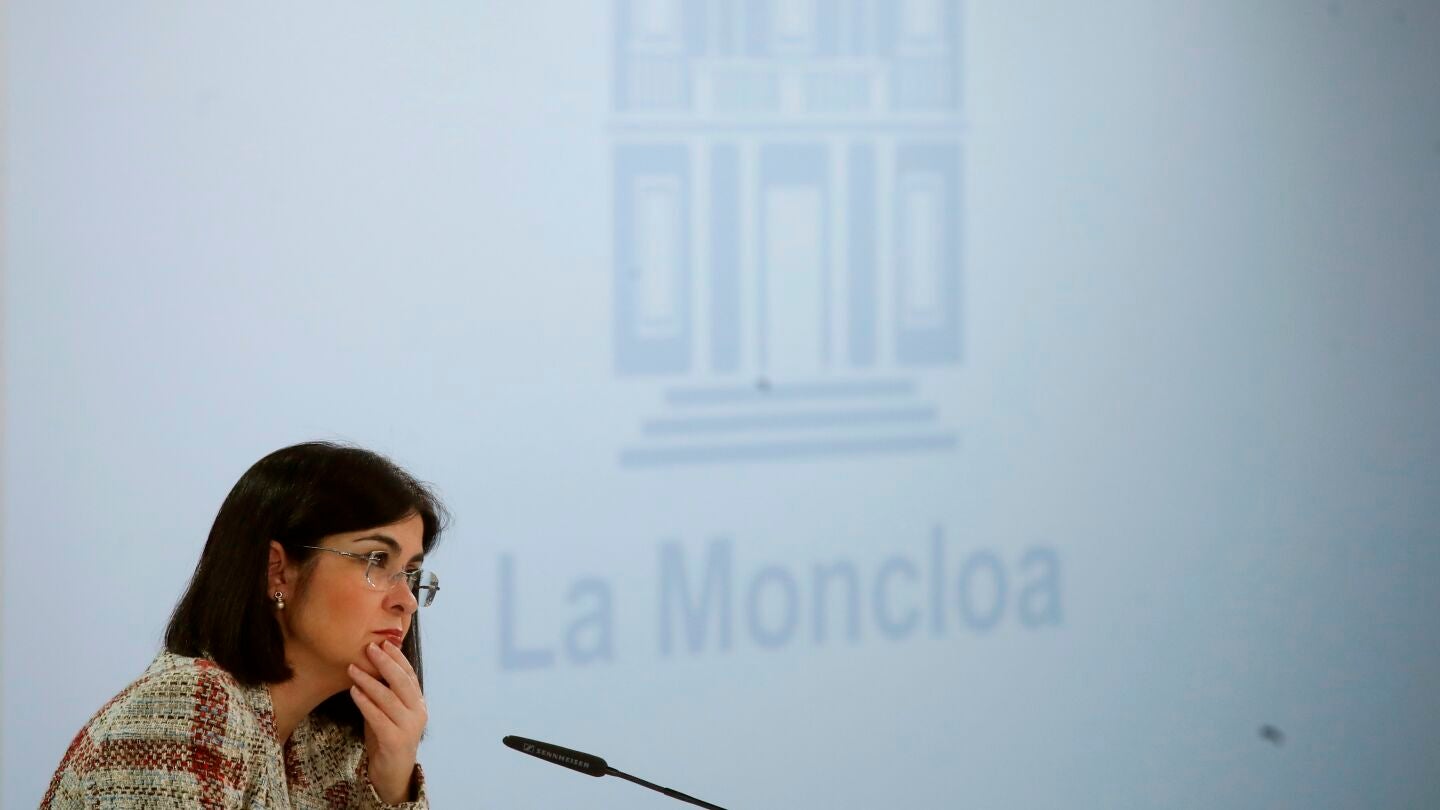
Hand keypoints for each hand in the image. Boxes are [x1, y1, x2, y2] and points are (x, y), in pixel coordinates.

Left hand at [349, 641, 426, 804]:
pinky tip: (354, 691)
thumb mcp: (388, 712)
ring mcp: (408, 727)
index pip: (410, 675)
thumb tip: (370, 666)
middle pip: (402, 682)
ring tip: (353, 668)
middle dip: (385, 663)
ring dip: (369, 681)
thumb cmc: (388, 738)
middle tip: (370, 648)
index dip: (398, 658)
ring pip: (388, 698)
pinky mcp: (395, 740)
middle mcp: (418, 713)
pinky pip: (378, 717)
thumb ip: (384, 693)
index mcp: (418, 703)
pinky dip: (365, 702)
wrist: (392, 773)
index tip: (384, 643)